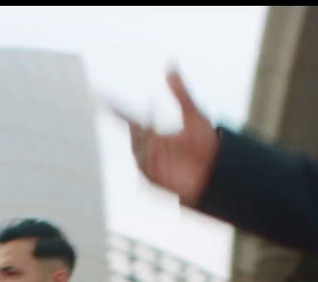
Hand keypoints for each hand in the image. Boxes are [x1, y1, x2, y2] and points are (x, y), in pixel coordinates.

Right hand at [119, 68, 218, 205]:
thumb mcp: (193, 114)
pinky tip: (156, 157)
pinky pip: (144, 173)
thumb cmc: (206, 143)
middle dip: (138, 130)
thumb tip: (171, 66)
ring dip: (144, 146)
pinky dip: (146, 165)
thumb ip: (181, 92)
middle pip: (133, 136)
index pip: (130, 119)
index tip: (100, 97)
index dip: (115, 109)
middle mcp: (150, 148)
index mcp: (154, 134)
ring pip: (137, 153)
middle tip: (151, 127)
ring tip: (159, 142)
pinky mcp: (156, 180)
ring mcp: (152, 165)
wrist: (218, 169)